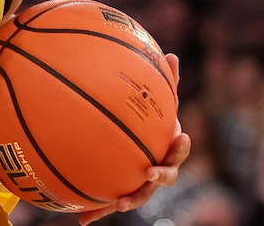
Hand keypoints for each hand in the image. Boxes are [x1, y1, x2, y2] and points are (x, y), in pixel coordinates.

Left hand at [78, 53, 191, 224]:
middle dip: (159, 177)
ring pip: (137, 194)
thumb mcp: (155, 100)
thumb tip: (171, 54)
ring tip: (118, 204)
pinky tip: (81, 220)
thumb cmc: (147, 120)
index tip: (182, 136)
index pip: (179, 149)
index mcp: (166, 147)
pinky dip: (96, 211)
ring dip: (129, 199)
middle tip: (151, 174)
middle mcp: (156, 168)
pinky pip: (106, 201)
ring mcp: (138, 182)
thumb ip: (164, 81)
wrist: (134, 142)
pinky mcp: (118, 190)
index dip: (181, 145)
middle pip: (163, 177)